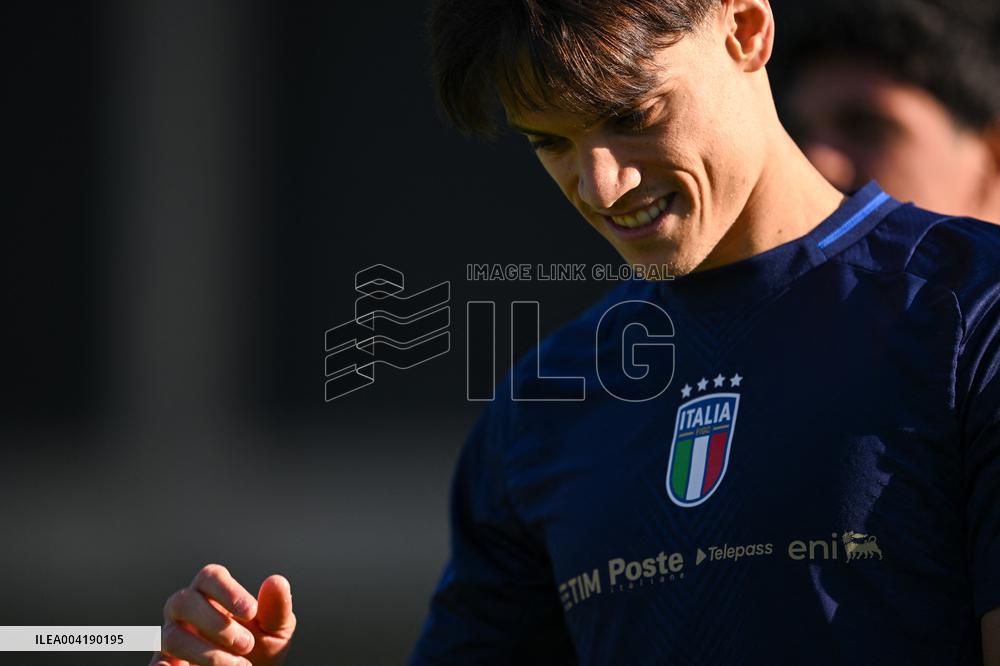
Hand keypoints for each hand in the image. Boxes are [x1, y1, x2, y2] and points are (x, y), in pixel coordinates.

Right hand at [150, 564, 295, 665]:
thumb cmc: (261, 649)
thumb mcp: (276, 631)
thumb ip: (276, 609)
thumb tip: (276, 581)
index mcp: (212, 594)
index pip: (209, 577)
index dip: (227, 591)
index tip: (251, 612)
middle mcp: (186, 612)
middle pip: (183, 601)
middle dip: (216, 623)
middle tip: (247, 644)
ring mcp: (171, 639)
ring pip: (172, 636)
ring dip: (207, 653)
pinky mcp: (164, 665)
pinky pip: (156, 665)